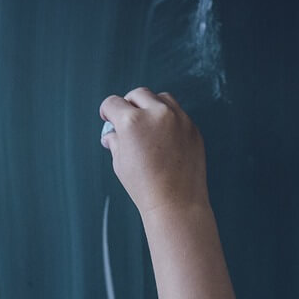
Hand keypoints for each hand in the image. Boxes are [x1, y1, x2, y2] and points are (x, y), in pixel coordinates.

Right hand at [99, 88, 208, 216]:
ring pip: (161, 98)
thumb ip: (115, 142)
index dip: (107, 111)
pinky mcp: (192, 127)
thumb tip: (112, 134)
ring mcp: (178, 118)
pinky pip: (178, 114)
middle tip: (126, 118)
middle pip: (138, 94)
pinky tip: (163, 137)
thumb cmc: (145, 187)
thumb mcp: (120, 163)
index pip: (113, 103)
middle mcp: (156, 114)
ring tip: (147, 124)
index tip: (108, 118)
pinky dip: (168, 119)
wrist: (176, 203)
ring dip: (151, 105)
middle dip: (128, 104)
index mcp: (131, 122)